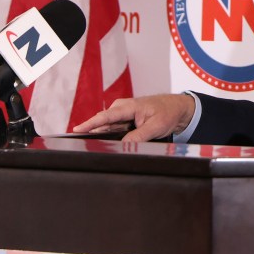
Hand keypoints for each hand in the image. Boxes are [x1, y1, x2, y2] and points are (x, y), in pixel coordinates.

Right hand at [72, 93, 195, 142]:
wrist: (176, 109)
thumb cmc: (167, 113)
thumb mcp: (156, 126)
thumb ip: (139, 136)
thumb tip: (124, 145)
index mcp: (129, 106)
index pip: (106, 116)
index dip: (90, 123)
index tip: (77, 130)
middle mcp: (122, 108)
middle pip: (102, 122)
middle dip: (92, 132)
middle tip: (83, 145)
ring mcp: (123, 114)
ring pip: (106, 127)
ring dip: (100, 135)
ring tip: (91, 146)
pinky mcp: (125, 121)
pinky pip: (112, 129)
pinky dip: (108, 135)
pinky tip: (104, 143)